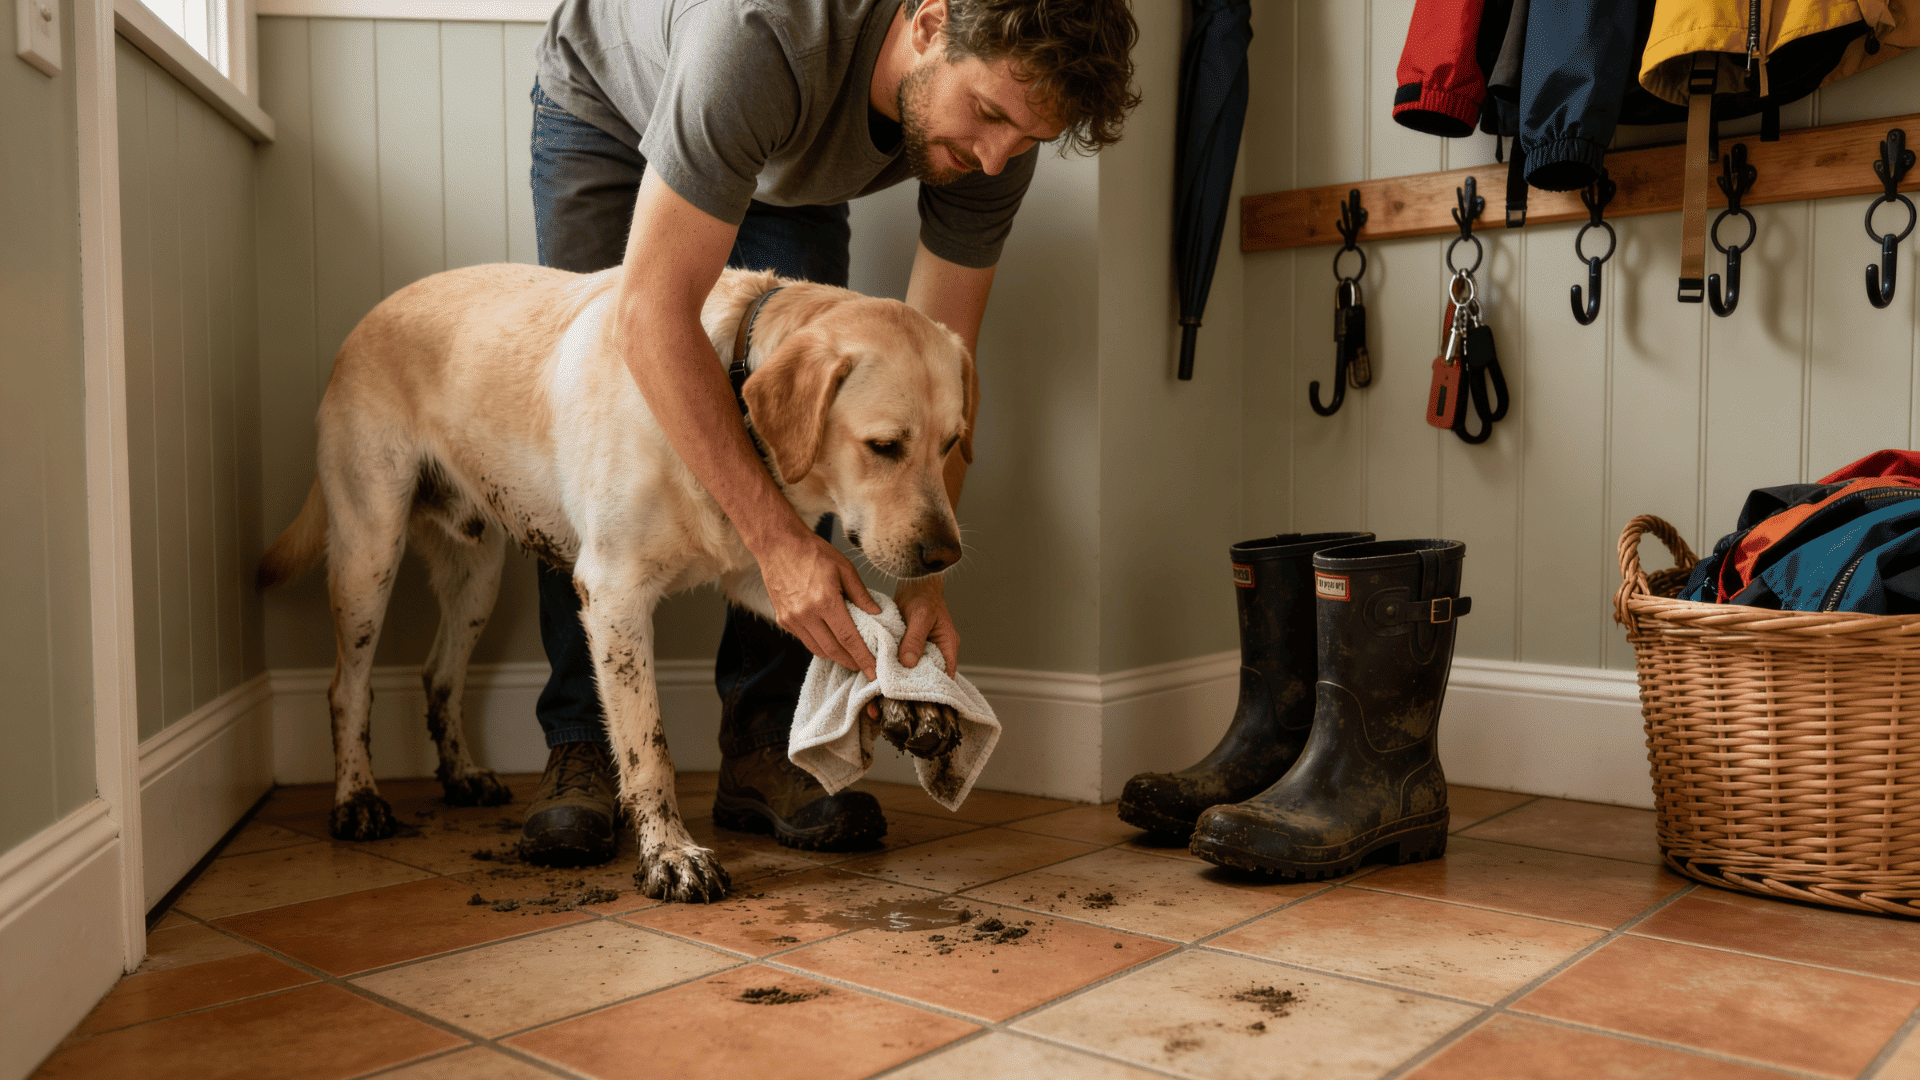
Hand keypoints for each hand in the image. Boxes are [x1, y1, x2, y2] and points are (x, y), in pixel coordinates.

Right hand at [758, 525, 880, 678]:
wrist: (778, 545)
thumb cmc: (813, 552)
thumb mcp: (844, 568)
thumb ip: (861, 594)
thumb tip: (877, 613)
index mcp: (825, 601)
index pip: (848, 638)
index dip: (863, 657)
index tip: (874, 671)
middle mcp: (806, 614)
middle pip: (833, 650)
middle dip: (851, 662)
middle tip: (865, 668)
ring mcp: (792, 619)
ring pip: (817, 649)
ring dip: (835, 657)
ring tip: (850, 657)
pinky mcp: (783, 619)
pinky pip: (805, 640)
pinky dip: (820, 645)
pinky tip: (831, 642)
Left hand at [862, 574, 959, 723]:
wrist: (914, 585)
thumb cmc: (923, 596)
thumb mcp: (921, 615)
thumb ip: (915, 638)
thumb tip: (908, 662)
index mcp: (947, 648)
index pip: (945, 678)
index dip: (934, 692)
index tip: (917, 703)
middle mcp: (936, 654)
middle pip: (927, 680)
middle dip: (912, 693)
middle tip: (893, 706)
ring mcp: (922, 654)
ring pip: (913, 675)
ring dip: (900, 683)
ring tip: (882, 700)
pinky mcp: (908, 651)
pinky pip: (902, 665)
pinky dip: (892, 672)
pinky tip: (879, 681)